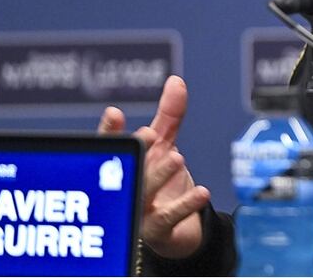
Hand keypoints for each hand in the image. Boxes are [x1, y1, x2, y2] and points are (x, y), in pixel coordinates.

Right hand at [98, 75, 211, 258]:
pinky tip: (202, 192)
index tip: (115, 112)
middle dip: (135, 152)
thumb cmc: (161, 183)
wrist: (175, 228)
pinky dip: (184, 205)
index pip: (111, 147)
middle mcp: (124, 189)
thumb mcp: (165, 146)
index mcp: (122, 165)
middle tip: (147, 133)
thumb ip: (168, 116)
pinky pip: (168, 219)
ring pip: (144, 193)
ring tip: (177, 158)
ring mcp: (137, 212)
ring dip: (158, 175)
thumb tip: (177, 81)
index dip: (110, 131)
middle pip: (125, 170)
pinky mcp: (156, 232)